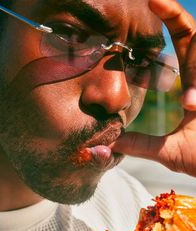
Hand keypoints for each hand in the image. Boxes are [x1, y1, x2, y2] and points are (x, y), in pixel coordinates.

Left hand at [112, 0, 195, 176]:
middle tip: (152, 0)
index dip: (171, 20)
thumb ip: (140, 144)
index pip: (184, 43)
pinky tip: (191, 101)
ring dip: (191, 55)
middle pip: (195, 35)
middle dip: (175, 15)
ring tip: (181, 88)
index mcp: (195, 84)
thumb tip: (108, 142)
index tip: (149, 4)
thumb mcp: (166, 151)